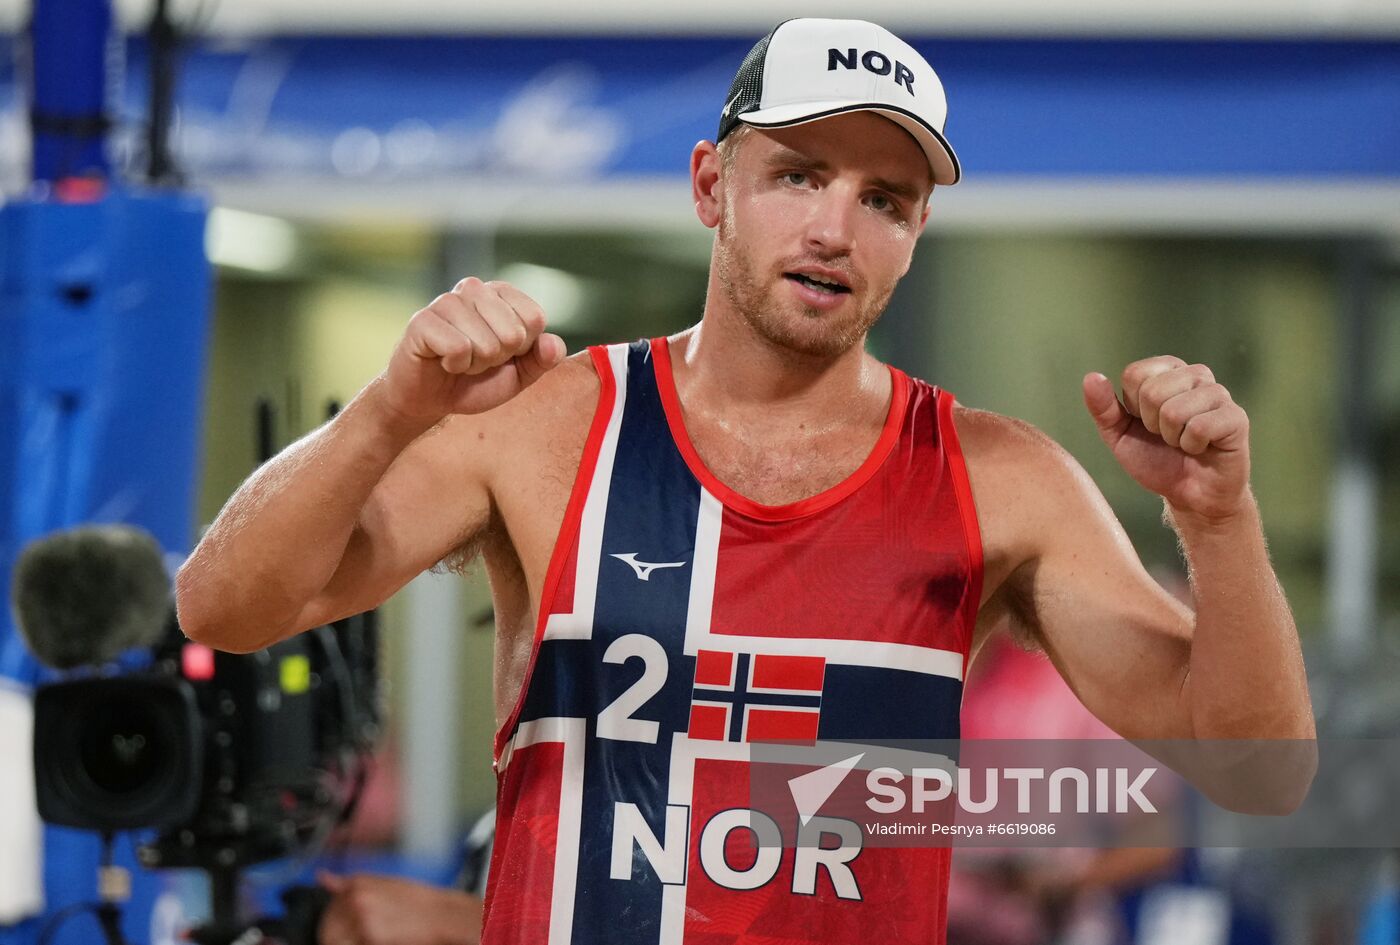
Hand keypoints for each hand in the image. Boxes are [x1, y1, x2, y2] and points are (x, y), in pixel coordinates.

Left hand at [316, 871, 482, 944]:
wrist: (442, 916)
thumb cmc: (419, 902)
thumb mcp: (384, 883)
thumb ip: (348, 884)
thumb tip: (323, 878)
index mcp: (359, 883)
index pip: (329, 908)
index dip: (334, 922)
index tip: (341, 928)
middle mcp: (358, 898)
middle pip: (328, 927)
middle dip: (336, 936)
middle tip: (357, 936)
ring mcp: (363, 918)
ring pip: (335, 939)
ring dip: (347, 941)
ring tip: (368, 937)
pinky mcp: (371, 936)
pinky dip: (360, 943)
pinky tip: (378, 939)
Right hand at [381, 277, 565, 423]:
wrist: (431, 399)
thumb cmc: (475, 381)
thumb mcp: (519, 374)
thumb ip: (542, 359)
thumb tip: (554, 344)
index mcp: (501, 294)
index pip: (534, 319)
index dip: (522, 348)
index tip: (501, 353)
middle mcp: (474, 289)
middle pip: (513, 333)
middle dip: (498, 358)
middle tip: (477, 359)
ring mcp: (447, 301)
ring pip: (486, 343)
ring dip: (475, 364)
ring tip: (459, 360)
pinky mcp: (423, 320)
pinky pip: (458, 348)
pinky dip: (455, 365)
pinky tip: (443, 361)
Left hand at [1083, 356, 1250, 523]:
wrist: (1190, 494)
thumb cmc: (1156, 459)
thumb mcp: (1119, 435)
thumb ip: (1103, 408)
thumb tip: (1091, 377)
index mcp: (1168, 371)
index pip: (1134, 374)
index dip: (1133, 408)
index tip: (1146, 423)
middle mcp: (1196, 374)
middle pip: (1152, 392)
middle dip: (1152, 425)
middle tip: (1167, 437)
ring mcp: (1219, 394)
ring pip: (1174, 411)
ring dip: (1172, 438)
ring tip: (1183, 443)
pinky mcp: (1236, 417)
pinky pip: (1198, 427)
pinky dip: (1191, 446)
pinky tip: (1201, 448)